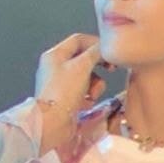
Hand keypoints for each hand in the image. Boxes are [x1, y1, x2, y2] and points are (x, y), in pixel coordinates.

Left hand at [34, 32, 111, 154]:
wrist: (52, 122)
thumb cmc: (64, 92)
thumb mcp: (82, 66)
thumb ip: (95, 53)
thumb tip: (105, 47)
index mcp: (55, 55)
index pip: (78, 40)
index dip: (96, 43)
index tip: (109, 52)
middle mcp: (56, 67)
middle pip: (83, 58)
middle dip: (98, 65)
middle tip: (111, 69)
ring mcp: (60, 84)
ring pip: (86, 76)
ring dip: (95, 84)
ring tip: (93, 94)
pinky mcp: (66, 99)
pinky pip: (83, 91)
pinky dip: (88, 96)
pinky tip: (86, 103)